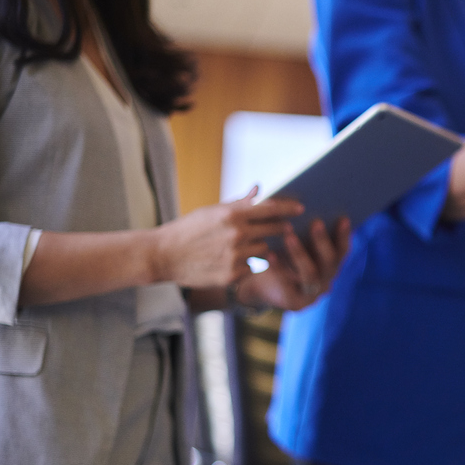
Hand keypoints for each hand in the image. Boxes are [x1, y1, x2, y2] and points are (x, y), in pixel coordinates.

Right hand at [153, 189, 304, 287]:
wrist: (163, 255)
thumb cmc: (188, 229)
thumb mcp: (211, 211)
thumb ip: (238, 203)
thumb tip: (259, 189)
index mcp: (232, 214)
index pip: (270, 208)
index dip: (289, 208)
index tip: (301, 208)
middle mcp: (237, 234)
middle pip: (274, 230)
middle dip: (281, 228)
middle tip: (286, 227)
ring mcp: (235, 256)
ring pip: (264, 250)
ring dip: (260, 247)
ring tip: (244, 245)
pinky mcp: (232, 275)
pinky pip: (251, 267)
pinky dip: (246, 264)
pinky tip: (230, 261)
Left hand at [234, 216, 351, 311]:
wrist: (255, 285)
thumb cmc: (275, 255)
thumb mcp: (286, 237)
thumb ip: (291, 219)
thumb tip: (272, 189)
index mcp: (330, 263)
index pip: (343, 249)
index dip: (344, 235)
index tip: (343, 217)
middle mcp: (327, 279)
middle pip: (331, 260)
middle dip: (323, 240)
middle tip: (315, 222)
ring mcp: (313, 293)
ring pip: (311, 272)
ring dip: (300, 252)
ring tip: (288, 235)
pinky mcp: (296, 302)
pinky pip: (289, 283)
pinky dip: (280, 266)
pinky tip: (269, 253)